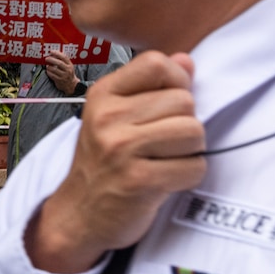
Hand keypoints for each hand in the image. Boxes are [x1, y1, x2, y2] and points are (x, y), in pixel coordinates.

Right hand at [24, 52, 205, 273]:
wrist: (80, 213)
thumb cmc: (104, 163)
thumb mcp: (116, 117)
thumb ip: (151, 86)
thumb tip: (185, 60)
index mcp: (103, 95)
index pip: (156, 63)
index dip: (177, 81)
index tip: (168, 104)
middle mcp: (107, 117)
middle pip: (184, 101)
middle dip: (184, 123)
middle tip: (162, 143)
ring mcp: (121, 148)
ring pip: (194, 132)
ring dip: (190, 151)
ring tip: (164, 160)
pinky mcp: (138, 180)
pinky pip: (194, 166)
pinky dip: (188, 176)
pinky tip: (164, 179)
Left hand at [44, 51, 79, 94]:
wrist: (71, 84)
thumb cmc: (68, 73)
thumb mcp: (69, 66)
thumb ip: (63, 61)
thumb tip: (53, 54)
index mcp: (70, 65)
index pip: (64, 57)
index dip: (57, 54)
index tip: (52, 51)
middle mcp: (68, 70)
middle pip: (59, 63)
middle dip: (52, 60)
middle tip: (47, 58)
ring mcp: (64, 76)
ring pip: (54, 69)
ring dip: (49, 67)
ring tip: (47, 66)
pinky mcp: (59, 80)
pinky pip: (52, 75)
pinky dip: (48, 72)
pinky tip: (48, 71)